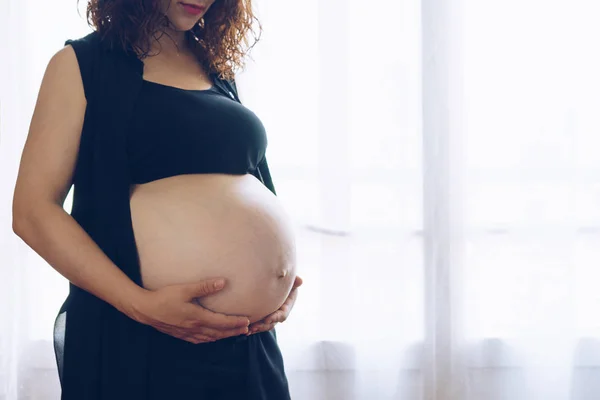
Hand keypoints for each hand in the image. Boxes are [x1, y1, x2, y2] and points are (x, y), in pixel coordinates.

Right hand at [132, 278, 249, 343]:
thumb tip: (223, 282)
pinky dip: (210, 339)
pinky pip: (200, 340)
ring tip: (234, 333)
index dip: (235, 322)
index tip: (247, 321)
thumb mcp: (184, 289)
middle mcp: (194, 327)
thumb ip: (204, 286)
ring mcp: (187, 333)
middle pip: (218, 332)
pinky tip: (212, 337)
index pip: (221, 322)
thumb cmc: (164, 297)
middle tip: (246, 329)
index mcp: (197, 317)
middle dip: (233, 331)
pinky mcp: (181, 334)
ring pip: (210, 338)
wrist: (145, 309)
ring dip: (223, 336)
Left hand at [247, 275, 302, 334]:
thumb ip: (294, 281)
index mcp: (287, 306)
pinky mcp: (263, 317)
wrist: (275, 284)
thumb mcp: (290, 282)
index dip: (275, 317)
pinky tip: (244, 330)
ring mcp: (271, 316)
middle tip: (254, 327)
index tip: (267, 319)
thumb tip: (300, 281)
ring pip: (264, 326)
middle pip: (272, 323)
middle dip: (263, 326)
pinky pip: (258, 324)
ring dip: (257, 328)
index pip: (282, 314)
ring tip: (248, 330)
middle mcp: (279, 313)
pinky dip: (252, 328)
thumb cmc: (285, 282)